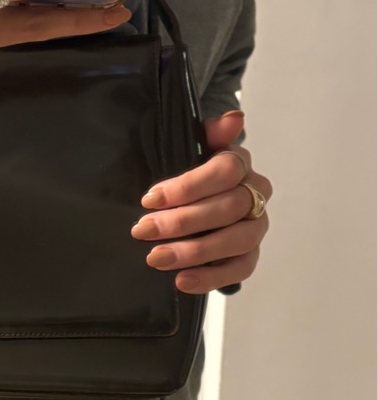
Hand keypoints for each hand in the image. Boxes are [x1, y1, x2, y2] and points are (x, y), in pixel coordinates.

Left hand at [130, 111, 272, 293]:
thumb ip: (208, 134)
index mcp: (240, 164)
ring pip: (236, 240)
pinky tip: (182, 281)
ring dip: (194, 252)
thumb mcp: (189, 149)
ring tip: (156, 259)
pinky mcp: (250, 255)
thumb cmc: (189, 174)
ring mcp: (256, 227)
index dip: (187, 186)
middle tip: (142, 231)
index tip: (149, 199)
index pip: (224, 171)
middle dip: (182, 221)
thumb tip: (234, 118)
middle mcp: (255, 194)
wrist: (195, 197)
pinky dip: (212, 278)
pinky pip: (240, 270)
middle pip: (228, 208)